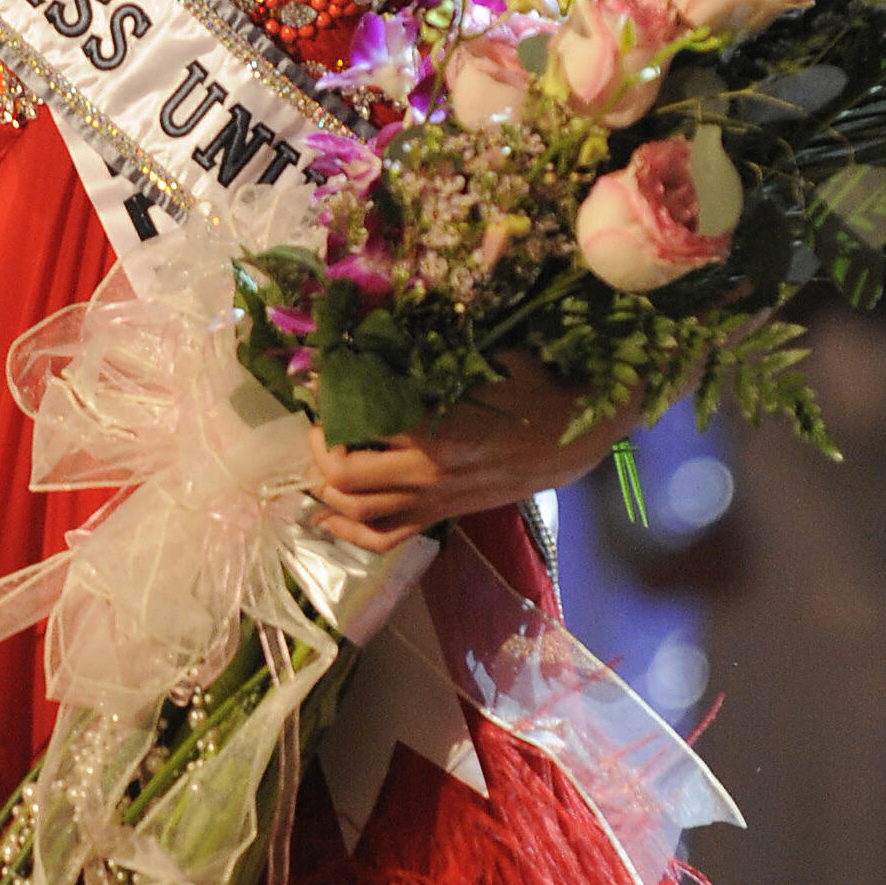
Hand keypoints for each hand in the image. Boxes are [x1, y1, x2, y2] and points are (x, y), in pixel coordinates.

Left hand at [305, 356, 627, 550]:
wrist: (569, 437)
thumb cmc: (527, 386)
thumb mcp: (477, 361)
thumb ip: (424, 362)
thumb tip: (371, 348)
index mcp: (435, 432)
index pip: (360, 422)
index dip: (329, 400)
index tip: (316, 380)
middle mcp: (426, 474)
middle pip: (344, 474)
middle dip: (318, 447)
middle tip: (318, 422)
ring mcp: (432, 501)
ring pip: (357, 510)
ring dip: (324, 488)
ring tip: (317, 461)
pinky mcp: (440, 516)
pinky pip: (385, 537)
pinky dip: (348, 531)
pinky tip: (326, 516)